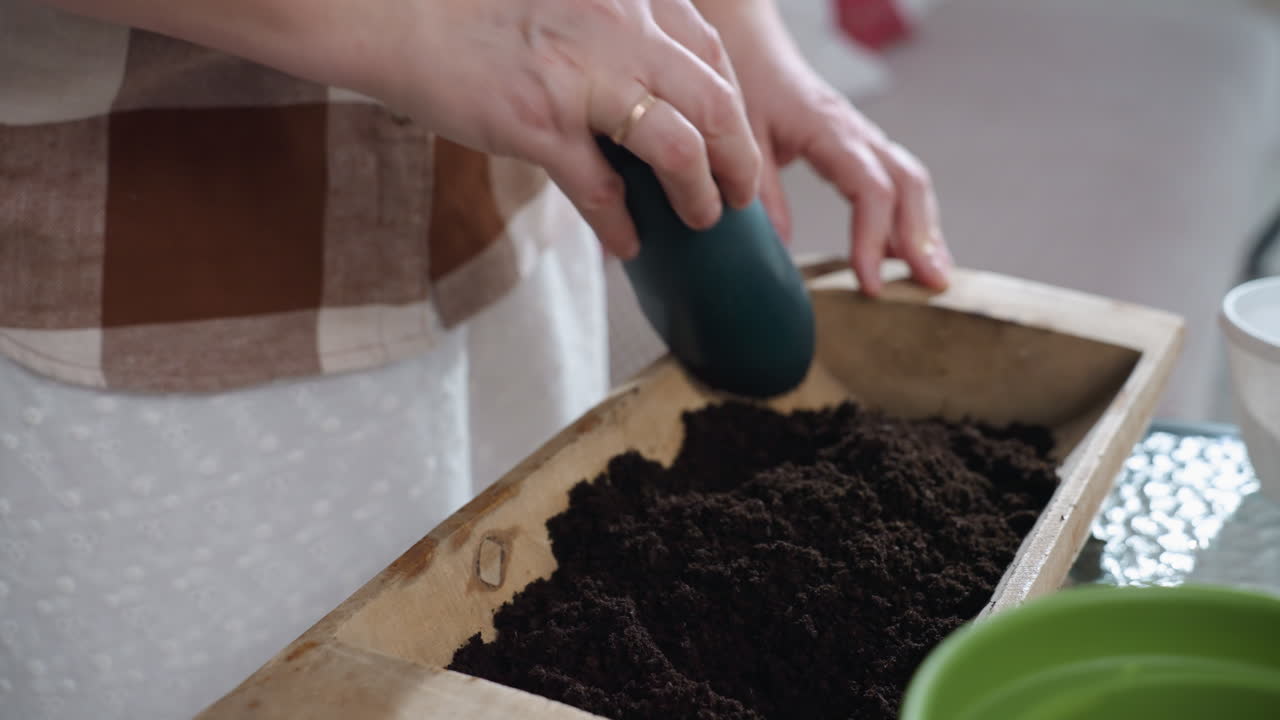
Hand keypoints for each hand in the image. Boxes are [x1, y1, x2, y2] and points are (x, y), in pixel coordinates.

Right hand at [369, 0, 764, 258]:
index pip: (711, 53)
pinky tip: (628, 244)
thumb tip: (654, 91)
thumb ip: (619, 31)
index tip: (739, 139)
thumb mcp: (572, 3)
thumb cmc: (478, 10)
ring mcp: (580, 77)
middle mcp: (617, 29)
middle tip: (741, 192)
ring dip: (699, 192)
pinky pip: (601, 188)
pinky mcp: (539, 123)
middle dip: (739, 158)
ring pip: (678, 146)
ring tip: (701, 218)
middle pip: (715, 101)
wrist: (399, 13)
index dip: (735, 105)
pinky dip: (621, 224)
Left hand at [695, 0, 951, 295]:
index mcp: (829, 130)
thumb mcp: (743, 141)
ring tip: (932, 278)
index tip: (869, 282)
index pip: (871, 189)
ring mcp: (863, 138)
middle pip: (908, 185)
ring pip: (912, 183)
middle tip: (931, 287)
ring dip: (925, 230)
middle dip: (922, 238)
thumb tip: (782, 249)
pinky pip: (898, 181)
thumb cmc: (745, 85)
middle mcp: (856, 132)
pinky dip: (911, 217)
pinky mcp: (860, 146)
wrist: (750, 46)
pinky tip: (910, 251)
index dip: (874, 238)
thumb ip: (761, 194)